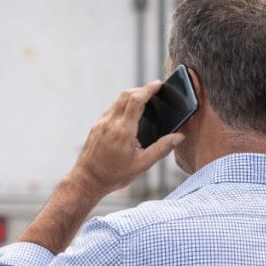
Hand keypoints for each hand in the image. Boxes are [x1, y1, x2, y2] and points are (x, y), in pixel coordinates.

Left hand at [69, 81, 184, 196]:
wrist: (87, 181)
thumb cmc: (114, 175)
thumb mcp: (142, 165)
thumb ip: (162, 148)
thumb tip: (179, 137)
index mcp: (123, 130)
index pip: (136, 100)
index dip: (149, 89)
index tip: (158, 84)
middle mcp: (110, 123)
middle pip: (126, 95)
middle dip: (141, 90)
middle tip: (154, 92)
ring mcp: (101, 123)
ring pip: (117, 101)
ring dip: (131, 97)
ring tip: (144, 102)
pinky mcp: (96, 127)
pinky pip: (111, 110)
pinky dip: (122, 106)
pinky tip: (129, 116)